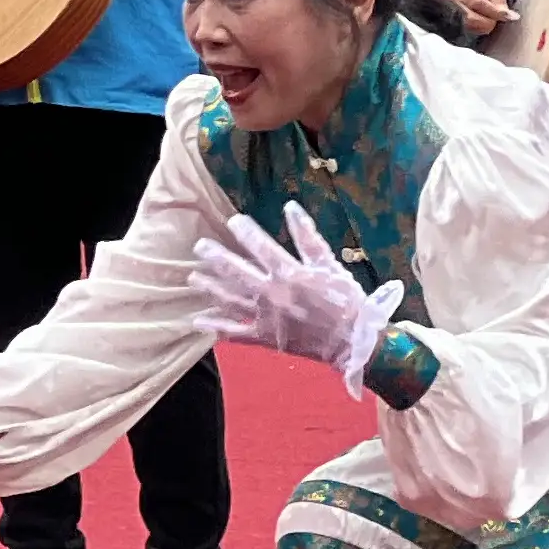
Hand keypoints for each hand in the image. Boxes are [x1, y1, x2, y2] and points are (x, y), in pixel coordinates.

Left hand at [189, 202, 399, 396]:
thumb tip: (291, 207)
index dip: (245, 232)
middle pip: (237, 272)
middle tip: (199, 246)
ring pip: (230, 300)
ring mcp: (266, 317)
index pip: (261, 247)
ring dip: (211, 288)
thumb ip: (308, 237)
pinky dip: (217, 327)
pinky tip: (199, 321)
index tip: (232, 221)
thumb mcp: (330, 265)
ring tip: (194, 278)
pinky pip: (237, 332)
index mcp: (289, 273)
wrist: (354, 341)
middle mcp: (272, 294)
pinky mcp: (265, 337)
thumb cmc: (345, 301)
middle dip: (216, 258)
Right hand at [439, 0, 512, 36]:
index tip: (510, 17)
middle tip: (501, 17)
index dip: (494, 11)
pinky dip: (478, 28)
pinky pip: (465, 29)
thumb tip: (506, 15)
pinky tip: (483, 21)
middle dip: (490, 21)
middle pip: (470, 17)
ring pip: (468, 26)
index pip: (476, 2)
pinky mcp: (448, 18)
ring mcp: (445, 9)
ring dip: (484, 25)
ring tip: (492, 17)